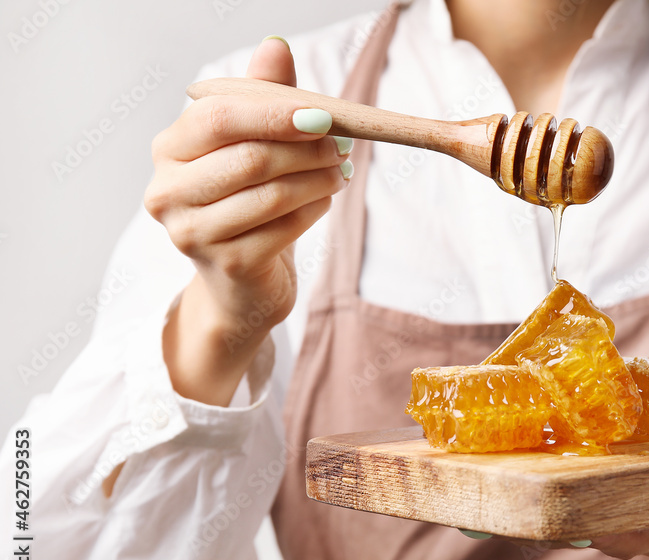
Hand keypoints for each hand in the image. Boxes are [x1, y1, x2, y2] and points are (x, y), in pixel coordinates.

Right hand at [144, 37, 352, 404]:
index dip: (274, 112)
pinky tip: (324, 200)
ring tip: (341, 171)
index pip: (219, 118)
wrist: (240, 285)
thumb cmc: (245, 206)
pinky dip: (314, 209)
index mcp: (169, 150)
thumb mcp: (250, 148)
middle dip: (306, 149)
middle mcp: (168, 191)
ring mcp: (192, 233)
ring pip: (272, 193)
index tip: (322, 113)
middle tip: (343, 144)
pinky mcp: (227, 265)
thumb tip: (276, 48)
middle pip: (250, 157)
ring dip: (317, 178)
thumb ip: (260, 99)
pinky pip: (285, 227)